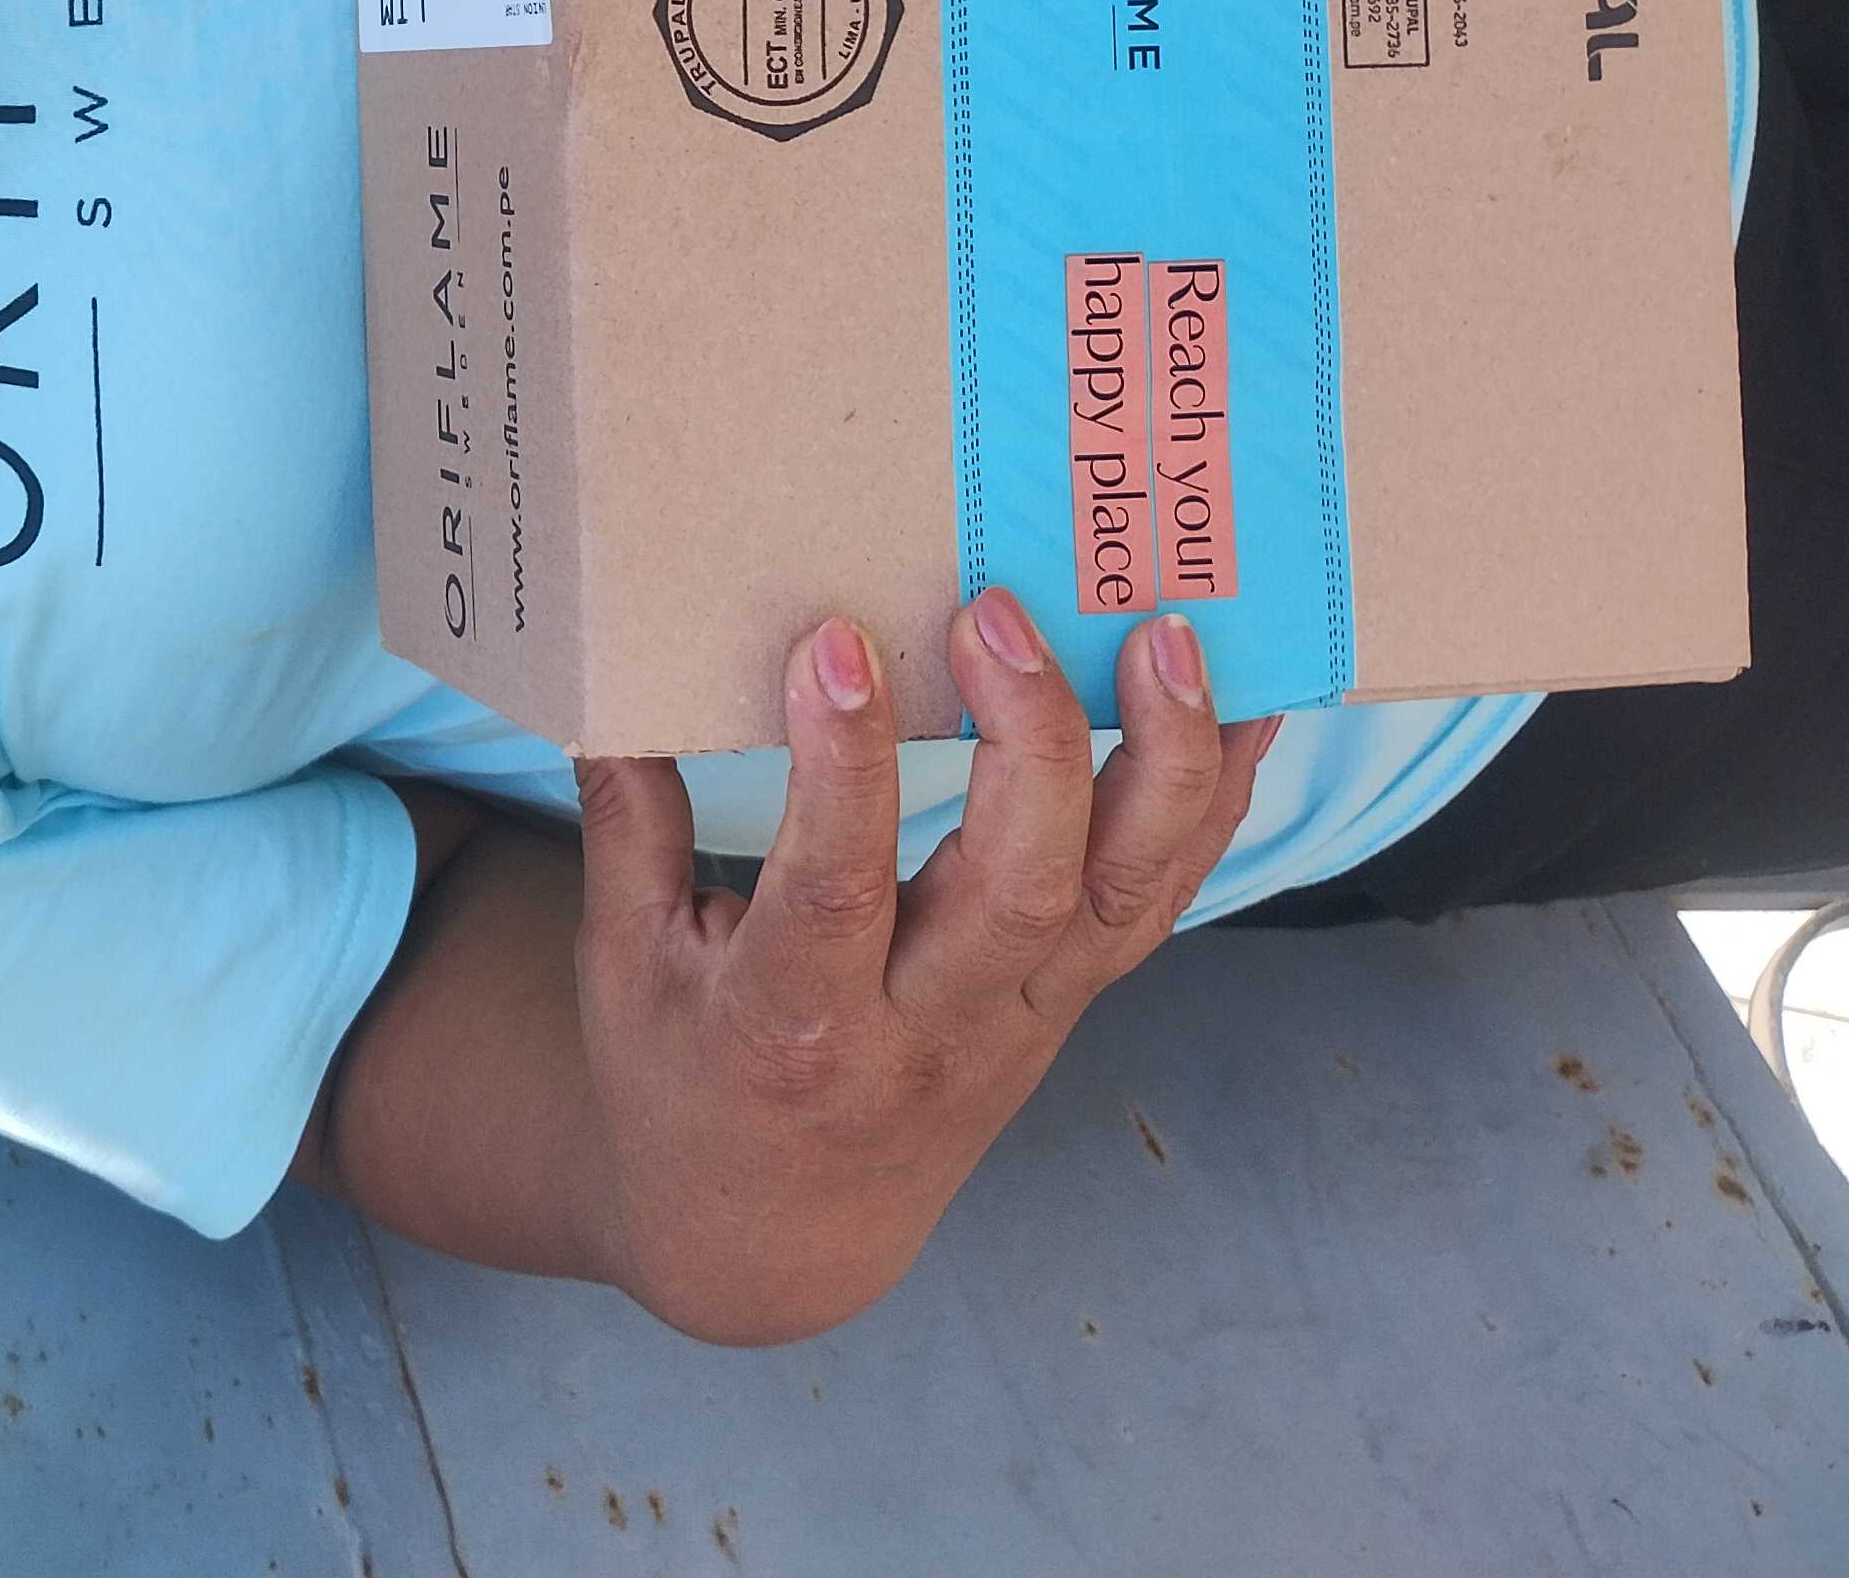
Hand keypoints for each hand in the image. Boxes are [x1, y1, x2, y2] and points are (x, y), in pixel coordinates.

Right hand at [566, 591, 1280, 1345]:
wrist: (776, 1235)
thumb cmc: (684, 1076)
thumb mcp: (625, 965)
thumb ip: (628, 822)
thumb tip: (603, 680)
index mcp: (796, 1023)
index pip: (838, 889)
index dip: (845, 766)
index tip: (835, 644)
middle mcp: (929, 1030)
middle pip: (1018, 889)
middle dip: (1031, 740)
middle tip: (998, 612)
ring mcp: (1020, 1023)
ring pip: (1124, 897)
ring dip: (1165, 762)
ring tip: (1169, 635)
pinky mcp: (1070, 1006)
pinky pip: (1163, 902)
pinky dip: (1212, 803)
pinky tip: (1245, 708)